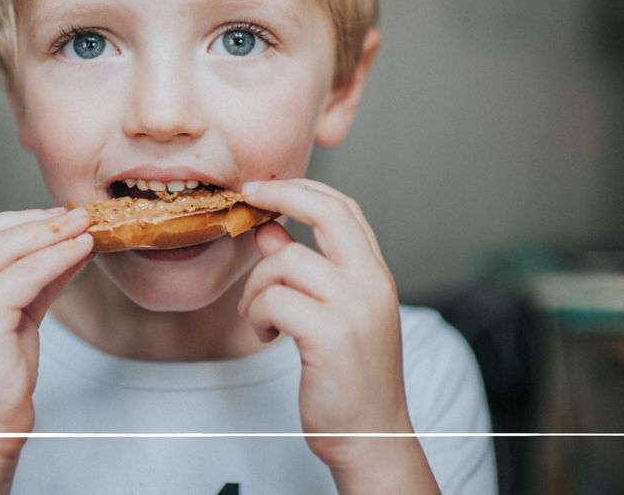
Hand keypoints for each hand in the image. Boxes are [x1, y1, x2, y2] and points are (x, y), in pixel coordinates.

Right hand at [0, 207, 93, 459]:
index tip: (49, 216)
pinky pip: (27, 274)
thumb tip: (66, 243)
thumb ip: (29, 282)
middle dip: (35, 222)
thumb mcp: (7, 322)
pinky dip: (58, 257)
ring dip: (51, 233)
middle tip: (73, 215)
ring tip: (83, 227)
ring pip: (7, 249)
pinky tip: (81, 251)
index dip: (11, 221)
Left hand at [236, 179, 433, 487]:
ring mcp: (354, 307)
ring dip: (257, 288)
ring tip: (258, 317)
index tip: (264, 188)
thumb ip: (305, 270)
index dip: (302, 189)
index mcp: (376, 274)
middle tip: (248, 200)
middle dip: (280, 196)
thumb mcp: (331, 314)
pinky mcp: (330, 335)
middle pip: (326, 212)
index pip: (344, 208)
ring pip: (285, 261)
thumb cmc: (348, 376)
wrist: (370, 435)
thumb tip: (270, 231)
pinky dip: (256, 314)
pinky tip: (265, 335)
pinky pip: (273, 299)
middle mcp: (372, 283)